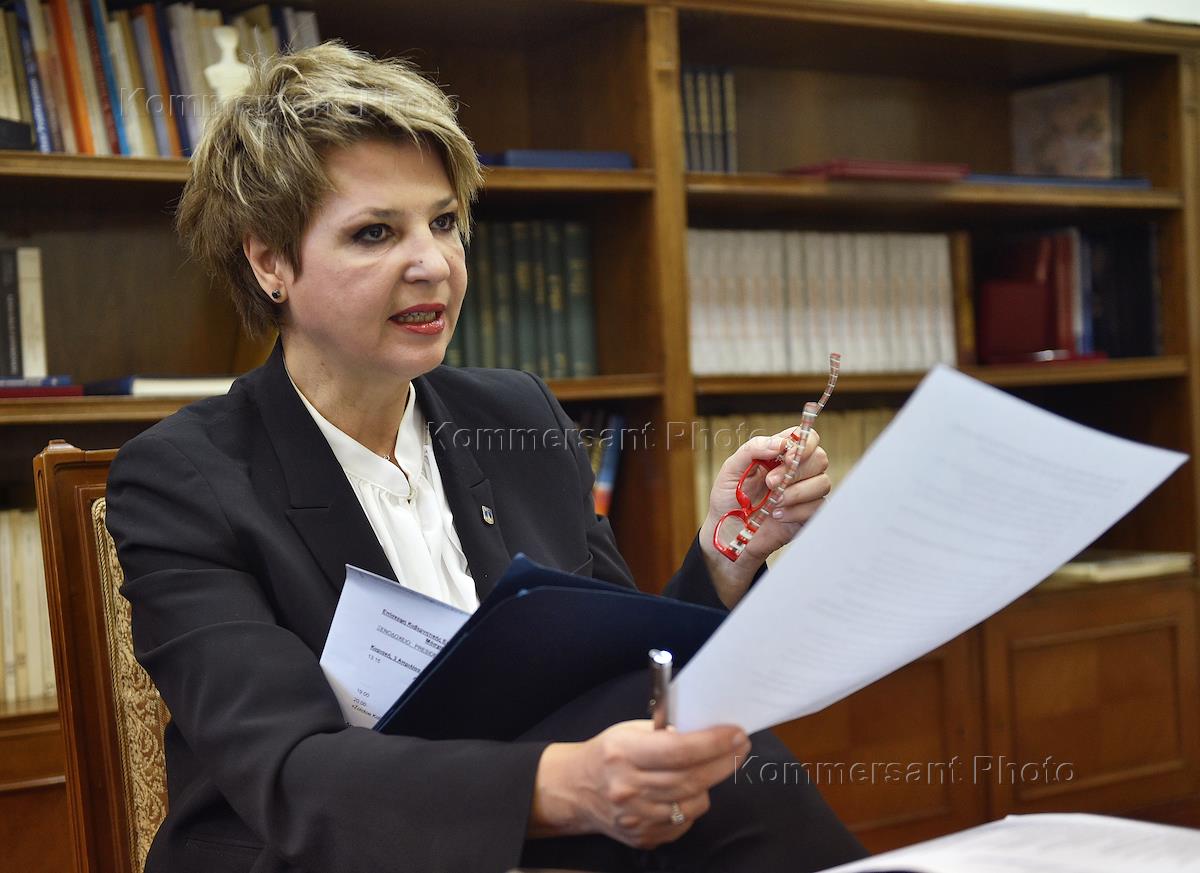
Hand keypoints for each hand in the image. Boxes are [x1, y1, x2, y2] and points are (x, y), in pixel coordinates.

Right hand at [529, 720, 750, 848]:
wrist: (575, 789)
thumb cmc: (607, 754)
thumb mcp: (629, 731)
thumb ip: (664, 732)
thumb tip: (705, 730)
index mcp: (624, 754)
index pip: (679, 750)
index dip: (714, 742)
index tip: (736, 734)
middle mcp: (628, 788)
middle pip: (691, 778)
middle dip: (724, 761)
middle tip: (740, 747)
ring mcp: (635, 817)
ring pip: (693, 803)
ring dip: (709, 784)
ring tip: (710, 768)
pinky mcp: (642, 837)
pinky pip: (684, 822)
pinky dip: (692, 806)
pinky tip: (687, 791)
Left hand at [698, 428, 830, 606]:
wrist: (727, 533)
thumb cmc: (729, 498)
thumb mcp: (732, 469)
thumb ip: (752, 450)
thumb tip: (779, 444)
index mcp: (780, 455)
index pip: (806, 438)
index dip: (803, 444)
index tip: (785, 456)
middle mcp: (796, 471)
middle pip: (819, 458)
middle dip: (796, 470)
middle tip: (770, 483)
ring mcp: (804, 493)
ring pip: (822, 483)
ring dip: (797, 492)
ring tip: (773, 502)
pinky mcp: (806, 515)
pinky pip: (817, 507)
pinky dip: (796, 511)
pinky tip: (777, 515)